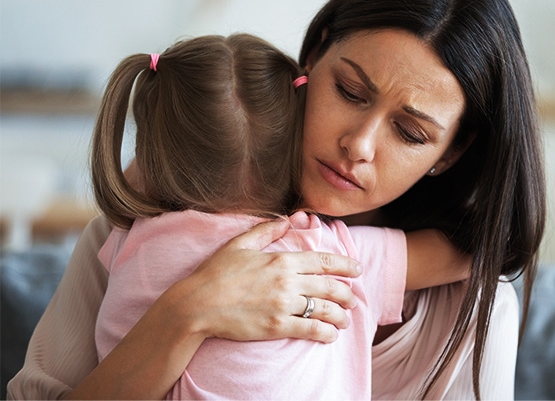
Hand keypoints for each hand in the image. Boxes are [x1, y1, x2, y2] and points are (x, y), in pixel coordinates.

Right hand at [172, 218, 361, 343]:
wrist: (196, 305)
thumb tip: (288, 219)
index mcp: (282, 259)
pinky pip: (310, 330)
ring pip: (324, 309)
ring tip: (345, 320)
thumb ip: (267, 230)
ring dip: (341, 315)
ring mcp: (283, 305)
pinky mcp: (276, 326)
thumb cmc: (215, 273)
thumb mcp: (240, 243)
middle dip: (347, 293)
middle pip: (330, 286)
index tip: (357, 269)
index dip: (346, 265)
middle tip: (353, 298)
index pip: (324, 261)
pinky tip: (330, 335)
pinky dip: (325, 333)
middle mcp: (287, 281)